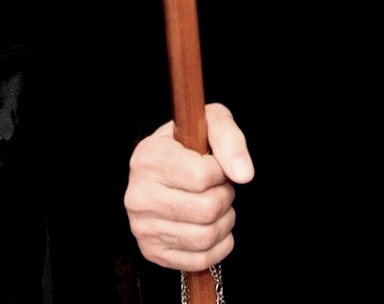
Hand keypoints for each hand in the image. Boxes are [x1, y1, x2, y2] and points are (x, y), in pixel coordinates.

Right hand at [125, 103, 254, 271]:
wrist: (161, 168)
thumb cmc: (187, 144)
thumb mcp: (209, 123)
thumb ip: (230, 139)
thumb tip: (244, 174)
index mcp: (149, 158)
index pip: (202, 176)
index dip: (220, 172)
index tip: (214, 166)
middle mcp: (139, 195)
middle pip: (207, 209)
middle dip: (225, 197)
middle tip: (219, 187)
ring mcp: (143, 227)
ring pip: (206, 236)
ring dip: (224, 221)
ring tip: (216, 205)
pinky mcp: (153, 251)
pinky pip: (200, 259)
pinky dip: (219, 246)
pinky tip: (214, 227)